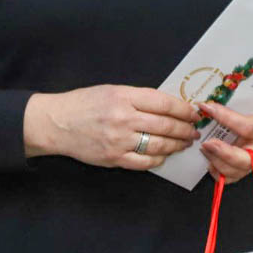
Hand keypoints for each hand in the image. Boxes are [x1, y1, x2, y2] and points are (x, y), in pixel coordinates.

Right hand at [31, 85, 201, 170]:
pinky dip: (158, 159)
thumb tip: (168, 106)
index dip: (184, 109)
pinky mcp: (114, 158)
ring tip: (184, 143)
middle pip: (166, 125)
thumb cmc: (84, 103)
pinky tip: (164, 155)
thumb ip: (138, 97)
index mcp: (124, 96)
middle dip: (185, 129)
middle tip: (194, 130)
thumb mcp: (111, 90)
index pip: (164, 103)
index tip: (193, 112)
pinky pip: (145, 162)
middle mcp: (123, 118)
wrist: (57, 123)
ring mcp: (119, 140)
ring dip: (176, 145)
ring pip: (159, 145)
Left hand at [198, 88, 252, 184]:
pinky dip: (220, 173)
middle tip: (207, 144)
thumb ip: (234, 91)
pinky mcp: (245, 162)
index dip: (226, 118)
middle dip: (225, 154)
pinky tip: (209, 163)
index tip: (207, 107)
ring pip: (240, 170)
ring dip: (219, 163)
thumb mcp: (251, 90)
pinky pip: (234, 176)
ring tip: (204, 149)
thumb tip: (210, 92)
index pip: (249, 127)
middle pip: (248, 159)